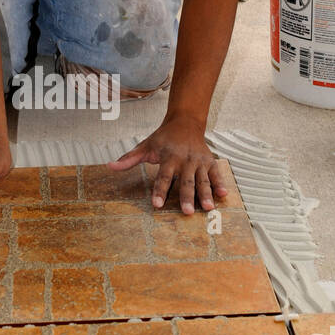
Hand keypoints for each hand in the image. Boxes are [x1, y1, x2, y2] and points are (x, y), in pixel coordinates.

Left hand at [108, 116, 228, 214]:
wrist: (185, 122)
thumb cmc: (163, 138)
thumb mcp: (145, 146)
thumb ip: (129, 158)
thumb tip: (110, 166)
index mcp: (169, 157)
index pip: (163, 177)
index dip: (160, 191)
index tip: (157, 204)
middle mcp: (186, 160)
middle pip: (185, 181)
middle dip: (186, 197)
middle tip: (186, 212)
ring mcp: (199, 161)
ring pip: (203, 180)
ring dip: (205, 194)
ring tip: (208, 208)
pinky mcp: (210, 161)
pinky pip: (216, 174)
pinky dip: (221, 184)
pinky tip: (223, 195)